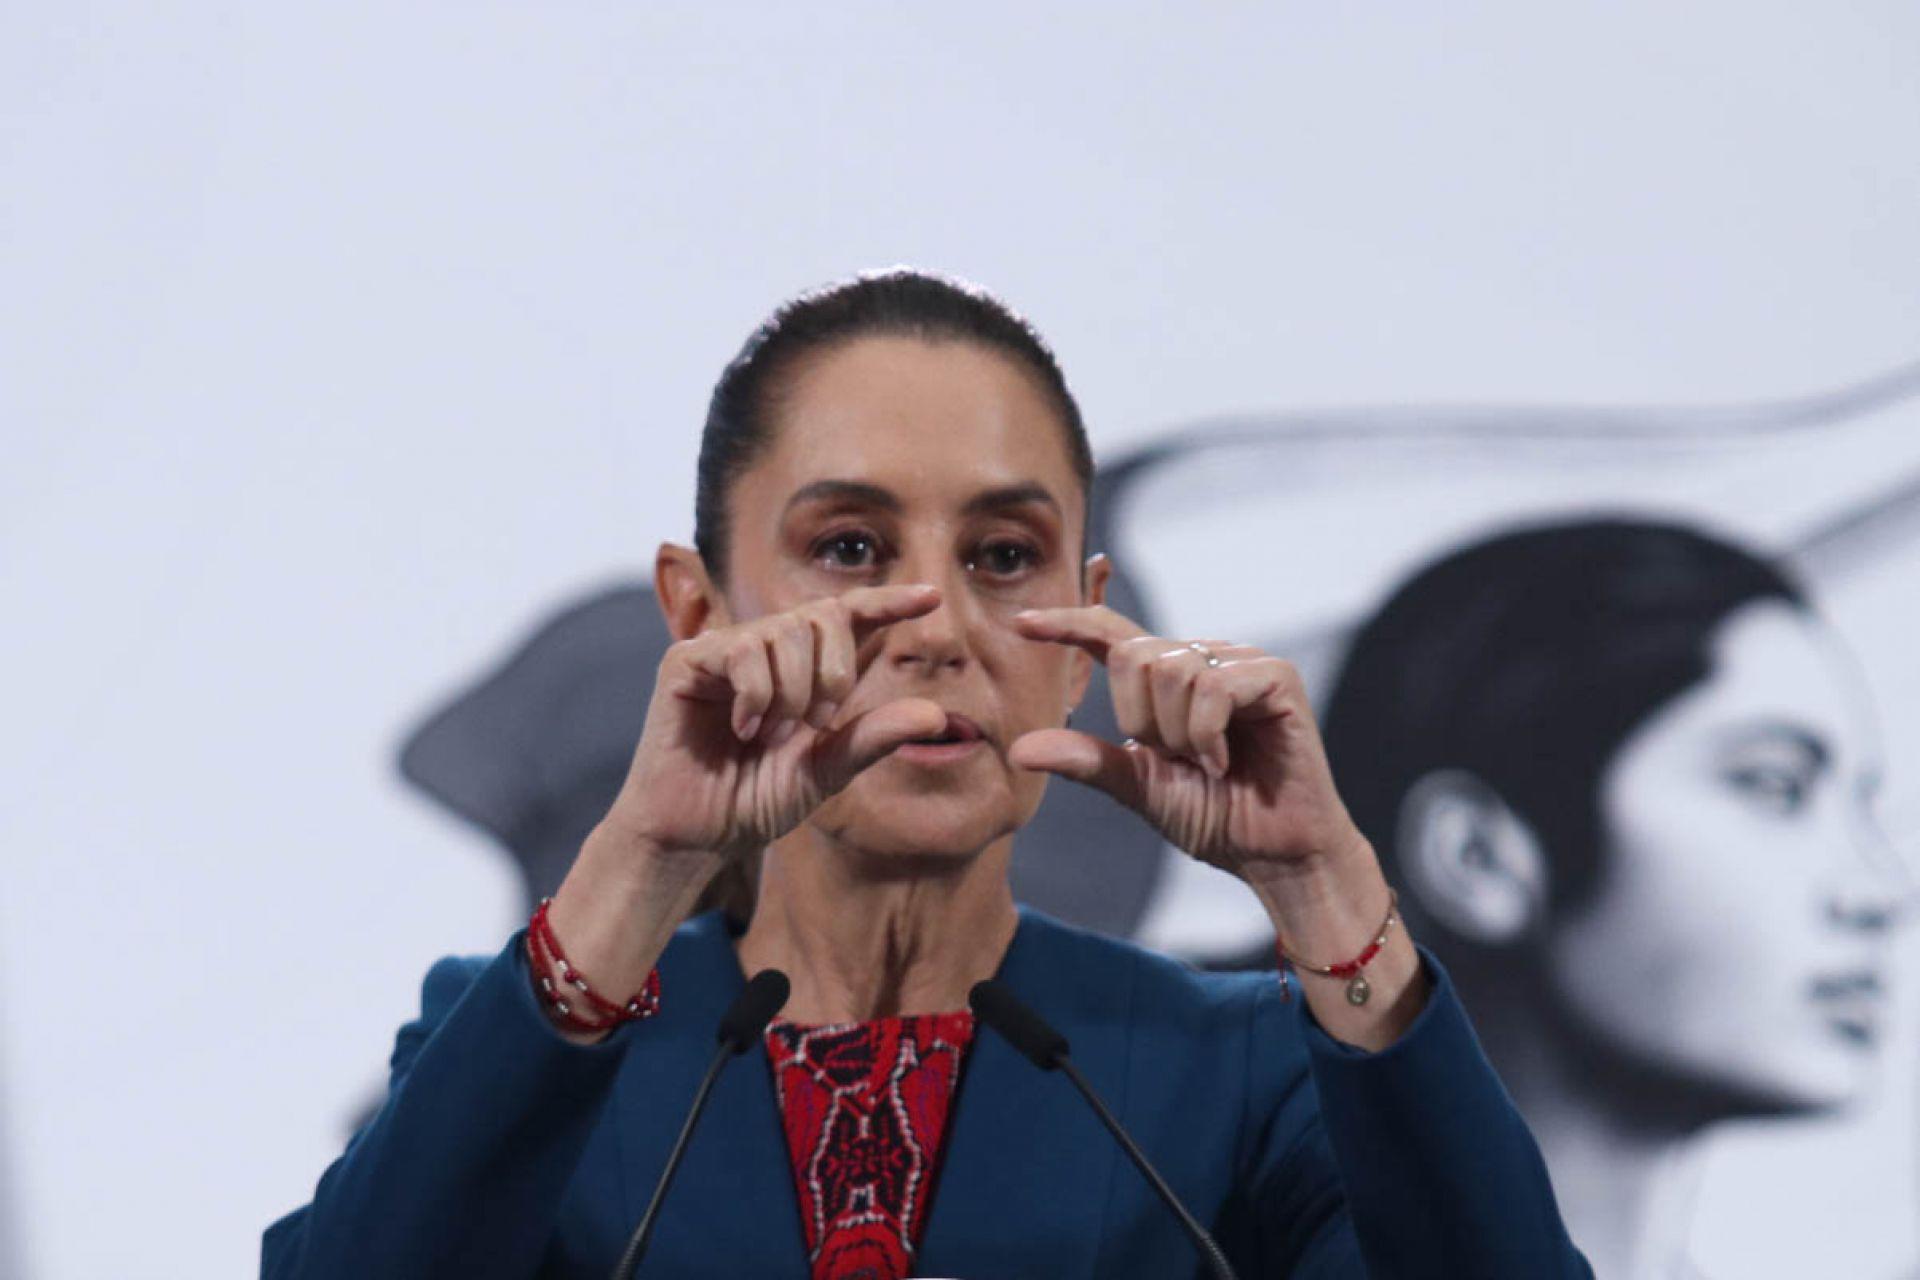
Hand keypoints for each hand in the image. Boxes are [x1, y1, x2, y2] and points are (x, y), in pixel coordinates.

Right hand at [606, 583, 953, 863]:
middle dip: (834, 671)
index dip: (888, 602)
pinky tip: (744, 729)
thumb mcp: (826, 770)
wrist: (695, 836)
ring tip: (772, 736)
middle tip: (817, 724)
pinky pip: (743, 650)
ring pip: (785, 631)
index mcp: (804, 670)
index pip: (850, 616)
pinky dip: (757, 694)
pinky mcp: (687, 661)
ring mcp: (725, 651)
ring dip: (793, 691)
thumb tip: (938, 716)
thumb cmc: (753, 802)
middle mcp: (765, 649)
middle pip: (824, 614)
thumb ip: (874, 738)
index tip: (932, 598)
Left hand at [1008, 606, 1368, 885]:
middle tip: (1177, 760)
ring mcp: (1240, 662)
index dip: (1066, 624)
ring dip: (1178, 734)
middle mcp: (1202, 658)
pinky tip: (1224, 762)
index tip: (1022, 624)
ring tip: (1207, 763)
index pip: (1107, 633)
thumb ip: (1085, 760)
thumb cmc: (1215, 816)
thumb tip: (1018, 748)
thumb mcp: (1138, 785)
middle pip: (1132, 654)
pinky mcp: (1276, 675)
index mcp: (1165, 679)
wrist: (1274, 853)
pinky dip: (1207, 734)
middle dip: (1141, 721)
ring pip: (1171, 669)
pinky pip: (1213, 686)